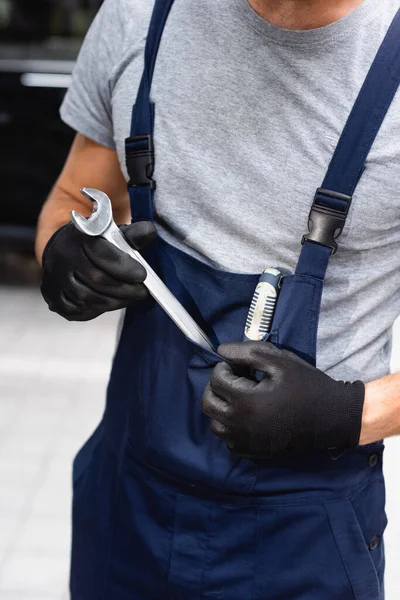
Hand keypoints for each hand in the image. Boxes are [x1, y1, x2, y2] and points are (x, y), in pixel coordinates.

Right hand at [40, 220, 156, 320]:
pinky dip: (99, 310)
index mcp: (78, 236)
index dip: (124, 266)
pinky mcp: (54, 298)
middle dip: (125, 289)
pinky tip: (110, 302)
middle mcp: (62, 257)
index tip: (142, 275)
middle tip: (142, 292)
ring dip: (115, 301)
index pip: (101, 252)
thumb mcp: (112, 234)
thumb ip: (131, 235)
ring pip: (89, 298)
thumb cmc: (94, 244)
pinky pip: (80, 310)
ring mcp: (55, 279)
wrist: (63, 253)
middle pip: (97, 279)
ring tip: (129, 298)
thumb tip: (149, 231)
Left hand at [201, 342, 364, 458]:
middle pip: (209, 403)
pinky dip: (232, 427)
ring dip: (222, 408)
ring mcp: (246, 441)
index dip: (226, 367)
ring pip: (215, 424)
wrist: (332, 418)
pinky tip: (248, 416)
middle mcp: (240, 424)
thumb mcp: (280, 361)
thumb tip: (221, 351)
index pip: (217, 379)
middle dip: (217, 387)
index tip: (241, 366)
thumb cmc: (307, 386)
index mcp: (245, 400)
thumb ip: (247, 352)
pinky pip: (229, 440)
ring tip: (241, 398)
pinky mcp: (253, 452)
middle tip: (235, 379)